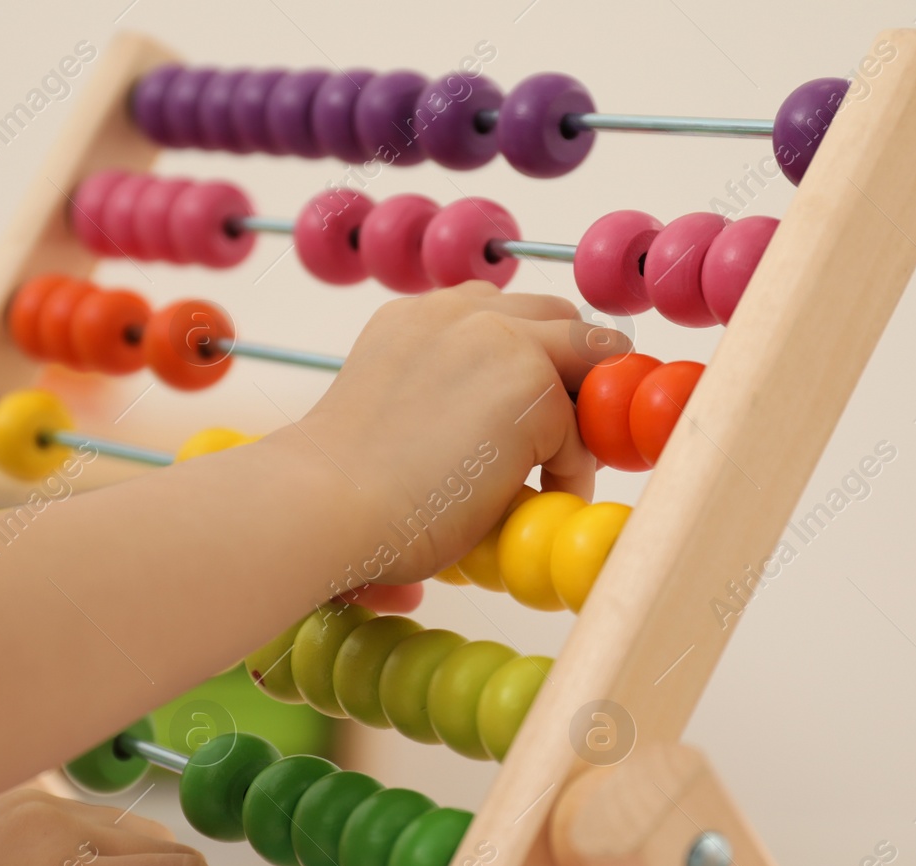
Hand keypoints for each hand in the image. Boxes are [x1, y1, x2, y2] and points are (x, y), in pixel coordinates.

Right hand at [294, 282, 629, 583]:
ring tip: (555, 472)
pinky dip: (567, 472)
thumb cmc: (343, 487)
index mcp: (419, 317)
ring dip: (580, 413)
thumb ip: (443, 395)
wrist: (327, 501)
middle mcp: (461, 312)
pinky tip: (529, 503)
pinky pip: (579, 434)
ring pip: (588, 359)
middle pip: (560, 320)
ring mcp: (502, 341)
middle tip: (558, 438)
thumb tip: (487, 445)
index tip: (522, 409)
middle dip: (569, 373)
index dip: (527, 358)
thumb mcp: (393, 411)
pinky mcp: (532, 388)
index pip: (503, 312)